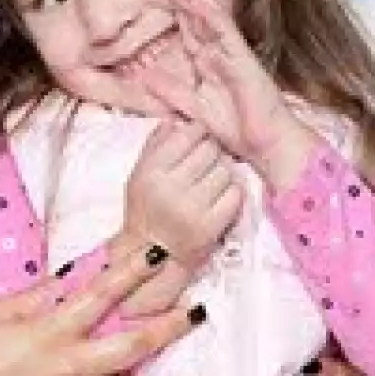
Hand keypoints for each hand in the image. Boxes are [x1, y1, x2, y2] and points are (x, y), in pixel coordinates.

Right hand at [122, 121, 240, 273]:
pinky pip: (235, 194)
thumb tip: (175, 120)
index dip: (198, 133)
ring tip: (212, 182)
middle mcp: (171, 188)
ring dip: (222, 173)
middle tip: (207, 163)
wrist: (151, 255)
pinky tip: (220, 198)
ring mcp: (193, 209)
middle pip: (210, 150)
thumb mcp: (139, 175)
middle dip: (211, 153)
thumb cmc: (145, 210)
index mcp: (151, 172)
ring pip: (225, 170)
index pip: (188, 135)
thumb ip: (155, 145)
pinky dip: (232, 193)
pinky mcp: (211, 226)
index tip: (198, 141)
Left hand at [135, 0, 318, 188]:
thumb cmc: (237, 128)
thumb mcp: (194, 108)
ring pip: (209, 19)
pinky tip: (200, 0)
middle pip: (196, 20)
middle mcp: (220, 55)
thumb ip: (172, 92)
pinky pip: (225, 33)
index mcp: (208, 64)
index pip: (188, 32)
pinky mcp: (243, 59)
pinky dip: (212, 16)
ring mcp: (232, 54)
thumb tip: (146, 77)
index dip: (173, 12)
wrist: (267, 143)